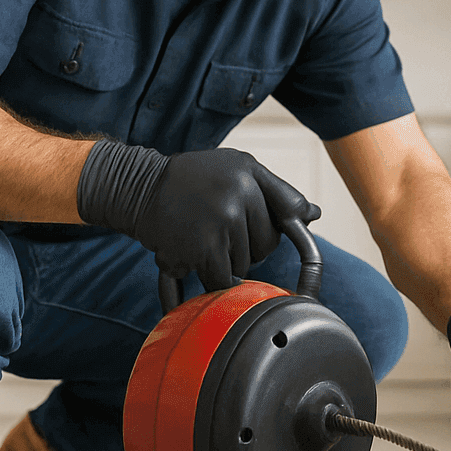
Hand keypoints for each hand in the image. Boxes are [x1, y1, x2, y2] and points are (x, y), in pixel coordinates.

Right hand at [134, 148, 319, 289]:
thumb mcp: (239, 169)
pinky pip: (221, 282)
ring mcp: (217, 227)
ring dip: (226, 263)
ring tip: (202, 240)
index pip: (283, 220)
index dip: (265, 227)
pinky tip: (195, 259)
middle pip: (264, 248)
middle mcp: (236, 200)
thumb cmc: (194, 178)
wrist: (138, 187)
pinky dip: (210, 279)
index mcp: (250, 176)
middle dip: (246, 247)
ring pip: (243, 267)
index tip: (247, 227)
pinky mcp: (197, 252)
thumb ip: (278, 192)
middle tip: (218, 230)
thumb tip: (313, 215)